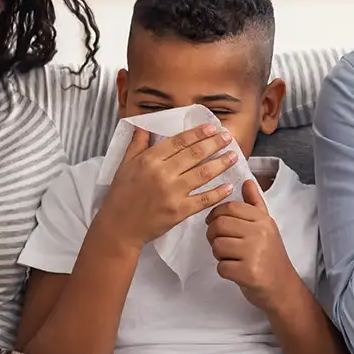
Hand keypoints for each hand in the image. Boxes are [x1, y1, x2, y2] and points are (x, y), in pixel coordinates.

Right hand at [95, 125, 237, 249]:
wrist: (119, 227)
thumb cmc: (121, 195)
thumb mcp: (124, 165)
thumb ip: (137, 144)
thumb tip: (143, 126)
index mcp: (149, 160)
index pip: (179, 141)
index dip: (198, 133)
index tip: (212, 127)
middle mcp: (162, 174)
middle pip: (195, 154)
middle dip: (215, 144)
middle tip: (228, 137)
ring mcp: (172, 193)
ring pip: (203, 173)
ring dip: (221, 163)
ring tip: (234, 156)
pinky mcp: (179, 211)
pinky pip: (204, 199)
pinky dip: (218, 193)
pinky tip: (228, 186)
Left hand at [207, 181, 303, 312]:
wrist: (283, 287)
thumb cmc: (271, 256)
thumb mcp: (266, 227)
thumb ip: (255, 204)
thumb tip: (247, 181)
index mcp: (263, 220)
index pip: (230, 208)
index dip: (215, 214)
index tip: (214, 223)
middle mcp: (260, 233)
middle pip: (219, 225)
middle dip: (213, 235)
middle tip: (221, 243)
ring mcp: (254, 253)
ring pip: (217, 245)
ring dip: (219, 254)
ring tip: (231, 258)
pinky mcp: (248, 273)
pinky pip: (221, 267)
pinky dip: (224, 271)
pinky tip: (236, 271)